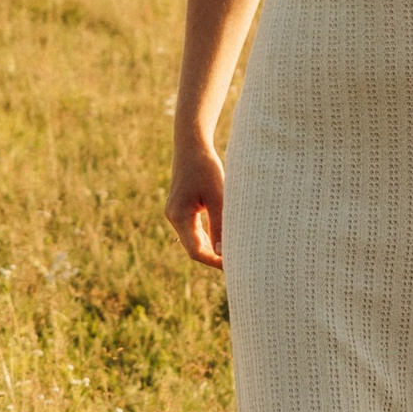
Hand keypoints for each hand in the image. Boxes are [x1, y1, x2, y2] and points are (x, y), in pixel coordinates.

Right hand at [166, 134, 225, 269]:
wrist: (192, 146)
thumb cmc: (205, 167)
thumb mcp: (217, 196)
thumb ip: (219, 225)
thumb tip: (222, 253)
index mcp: (179, 216)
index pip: (195, 251)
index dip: (214, 261)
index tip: (234, 265)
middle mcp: (174, 217)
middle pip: (194, 248)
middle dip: (214, 257)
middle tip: (238, 263)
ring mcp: (176, 213)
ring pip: (194, 240)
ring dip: (212, 247)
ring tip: (234, 253)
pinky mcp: (182, 209)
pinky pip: (194, 230)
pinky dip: (208, 236)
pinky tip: (224, 239)